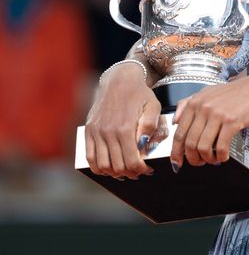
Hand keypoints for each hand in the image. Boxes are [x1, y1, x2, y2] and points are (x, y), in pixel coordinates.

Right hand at [85, 64, 161, 178]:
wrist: (119, 80)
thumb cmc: (140, 94)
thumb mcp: (153, 106)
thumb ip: (150, 126)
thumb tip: (143, 145)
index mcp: (125, 128)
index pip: (132, 161)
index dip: (141, 170)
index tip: (148, 170)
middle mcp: (108, 132)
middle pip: (118, 166)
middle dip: (130, 173)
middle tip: (139, 172)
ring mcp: (96, 132)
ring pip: (103, 166)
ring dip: (115, 173)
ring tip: (125, 171)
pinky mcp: (89, 131)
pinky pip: (90, 157)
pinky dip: (98, 168)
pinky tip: (108, 169)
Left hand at [170, 69, 248, 169]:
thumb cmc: (235, 92)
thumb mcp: (208, 92)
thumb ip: (187, 104)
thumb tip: (175, 122)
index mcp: (195, 102)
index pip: (179, 133)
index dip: (176, 153)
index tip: (177, 163)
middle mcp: (203, 108)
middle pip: (189, 143)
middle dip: (193, 159)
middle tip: (200, 162)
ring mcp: (218, 115)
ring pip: (203, 147)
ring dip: (207, 159)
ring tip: (213, 159)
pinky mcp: (232, 122)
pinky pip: (221, 147)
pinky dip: (221, 156)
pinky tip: (224, 156)